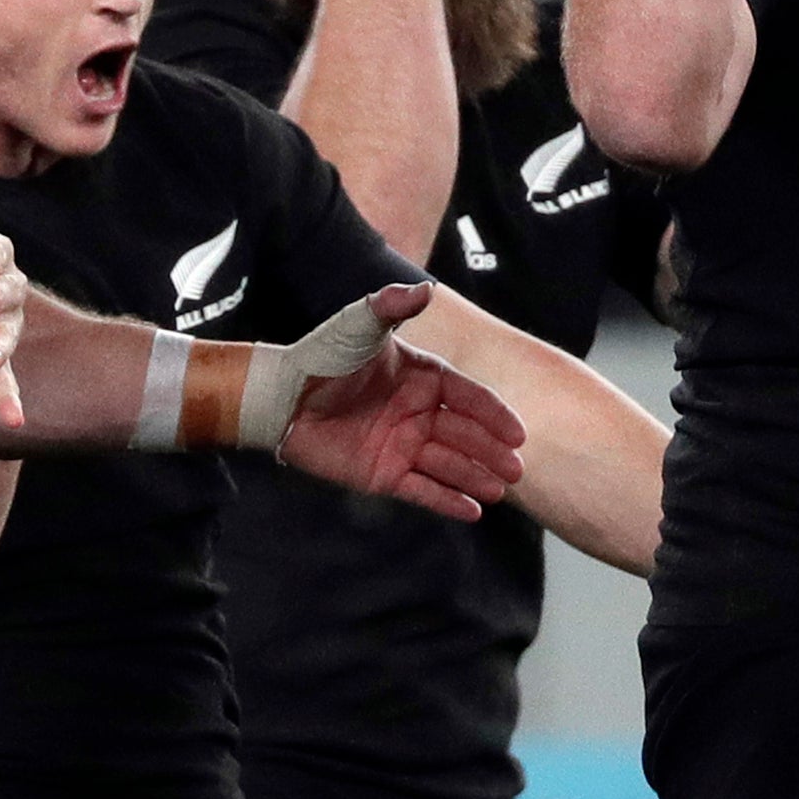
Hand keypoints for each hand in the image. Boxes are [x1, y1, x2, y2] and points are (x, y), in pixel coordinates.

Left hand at [270, 283, 526, 516]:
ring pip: (449, 466)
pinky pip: (423, 490)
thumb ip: (392, 306)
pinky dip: (447, 501)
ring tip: (500, 489)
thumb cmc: (323, 356)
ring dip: (475, 477)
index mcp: (423, 379)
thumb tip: (425, 288)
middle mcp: (419, 414)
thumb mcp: (360, 325)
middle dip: (492, 452)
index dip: (494, 416)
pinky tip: (473, 511)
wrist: (281, 397)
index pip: (469, 398)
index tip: (517, 433)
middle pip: (465, 436)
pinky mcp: (384, 474)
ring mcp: (403, 446)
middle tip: (515, 469)